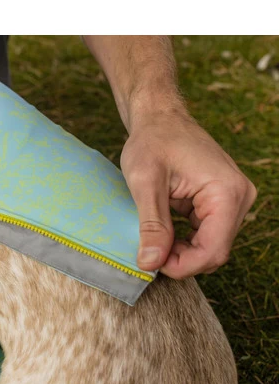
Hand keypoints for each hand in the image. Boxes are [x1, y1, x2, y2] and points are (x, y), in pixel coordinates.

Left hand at [120, 111, 256, 278]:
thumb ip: (151, 224)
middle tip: (148, 253)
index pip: (213, 250)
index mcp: (227, 192)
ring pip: (211, 246)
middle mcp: (238, 197)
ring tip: (152, 241)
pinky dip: (185, 241)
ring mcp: (232, 200)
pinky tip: (162, 234)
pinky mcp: (221, 203)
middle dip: (181, 260)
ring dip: (182, 252)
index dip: (182, 265)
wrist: (159, 118)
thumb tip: (150, 264)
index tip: (151, 264)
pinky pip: (207, 235)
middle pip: (215, 252)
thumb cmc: (152, 141)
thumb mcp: (145, 183)